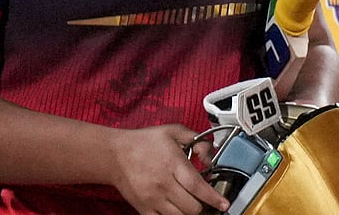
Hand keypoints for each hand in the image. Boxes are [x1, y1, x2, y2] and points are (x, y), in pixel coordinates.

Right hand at [109, 125, 229, 214]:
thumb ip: (197, 140)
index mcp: (172, 164)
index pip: (197, 186)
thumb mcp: (173, 131)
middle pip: (191, 206)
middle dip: (203, 204)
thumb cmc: (144, 143)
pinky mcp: (142, 208)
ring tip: (191, 202)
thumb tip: (210, 154)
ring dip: (189, 211)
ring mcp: (152, 198)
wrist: (114, 155)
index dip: (213, 197)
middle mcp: (163, 184)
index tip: (224, 204)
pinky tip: (176, 208)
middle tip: (204, 198)